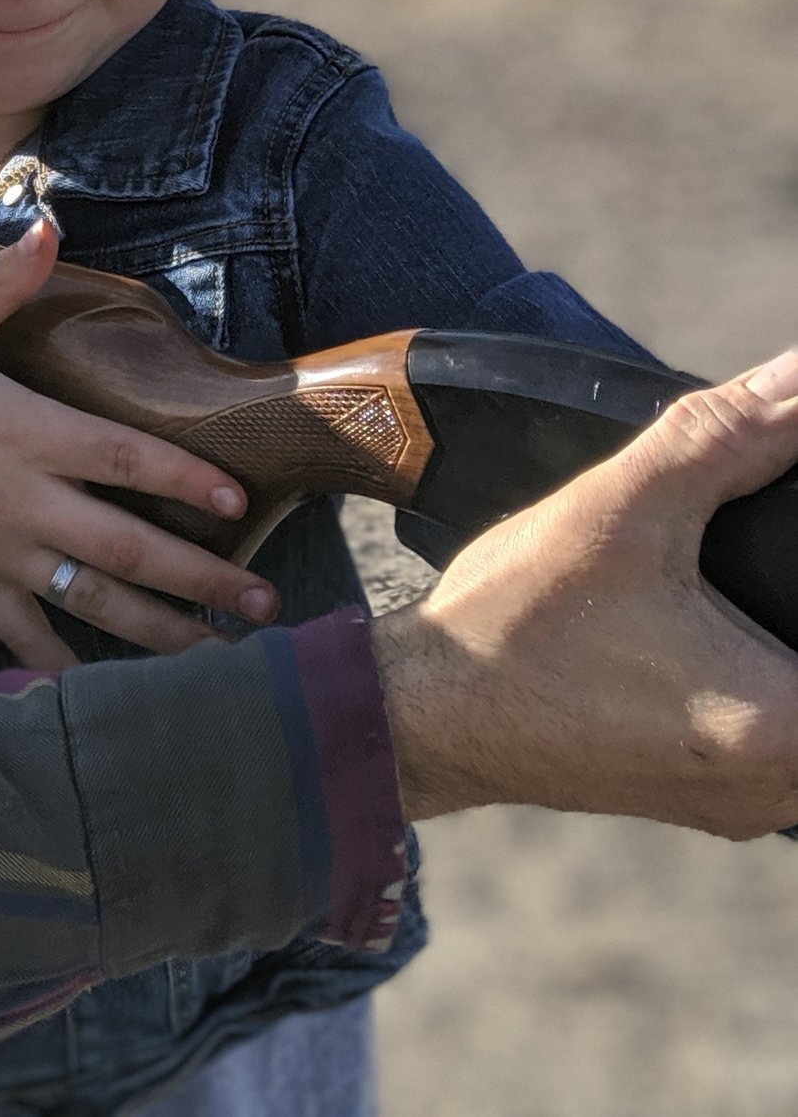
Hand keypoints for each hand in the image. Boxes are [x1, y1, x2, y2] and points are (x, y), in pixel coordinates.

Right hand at [0, 219, 277, 668]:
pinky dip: (63, 665)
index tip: (239, 503)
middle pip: (130, 548)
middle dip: (204, 580)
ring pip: (92, 601)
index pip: (127, 459)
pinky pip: (24, 637)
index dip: (188, 482)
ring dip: (161, 631)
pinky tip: (106, 687)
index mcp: (24, 431)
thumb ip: (2, 280)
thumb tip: (49, 223)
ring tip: (218, 651)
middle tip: (264, 603)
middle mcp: (21, 501)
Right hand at [376, 350, 797, 835]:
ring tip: (725, 599)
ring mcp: (746, 802)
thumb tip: (796, 378)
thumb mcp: (617, 509)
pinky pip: (773, 743)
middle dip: (793, 604)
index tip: (746, 565)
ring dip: (777, 648)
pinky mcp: (709, 800)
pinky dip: (760, 684)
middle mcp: (782, 785)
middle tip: (737, 570)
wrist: (421, 709)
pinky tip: (709, 637)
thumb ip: (726, 436)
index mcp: (786, 724)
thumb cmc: (510, 625)